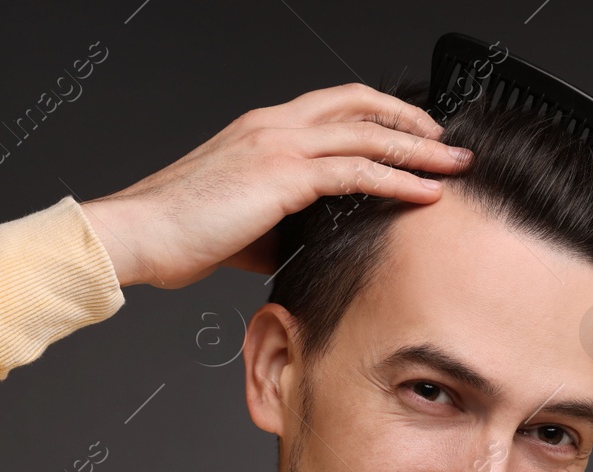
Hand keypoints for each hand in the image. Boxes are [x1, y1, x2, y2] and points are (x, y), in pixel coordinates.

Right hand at [79, 83, 472, 289]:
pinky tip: (425, 195)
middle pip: (362, 106)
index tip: (415, 137)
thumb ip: (284, 224)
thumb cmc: (179, 233)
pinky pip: (357, 172)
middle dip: (413, 123)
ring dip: (420, 151)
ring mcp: (279, 144)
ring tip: (454, 166)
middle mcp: (274, 125)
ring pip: (368, 134)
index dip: (381, 116)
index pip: (336, 106)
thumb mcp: (244, 224)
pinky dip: (399, 181)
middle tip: (448, 145)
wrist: (138, 234)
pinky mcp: (283, 175)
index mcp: (262, 128)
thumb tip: (313, 244)